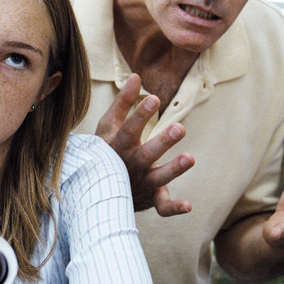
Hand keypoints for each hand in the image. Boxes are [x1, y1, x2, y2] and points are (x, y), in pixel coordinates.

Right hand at [95, 73, 194, 214]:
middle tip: (180, 128)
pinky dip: (174, 208)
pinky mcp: (150, 199)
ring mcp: (141, 184)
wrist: (93, 192)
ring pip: (158, 178)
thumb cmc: (105, 153)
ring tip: (190, 158)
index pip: (129, 129)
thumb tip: (136, 76)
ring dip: (173, 169)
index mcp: (119, 147)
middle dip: (163, 142)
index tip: (154, 99)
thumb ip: (123, 103)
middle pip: (147, 154)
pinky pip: (162, 208)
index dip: (140, 114)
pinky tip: (189, 205)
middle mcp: (130, 165)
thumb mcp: (108, 128)